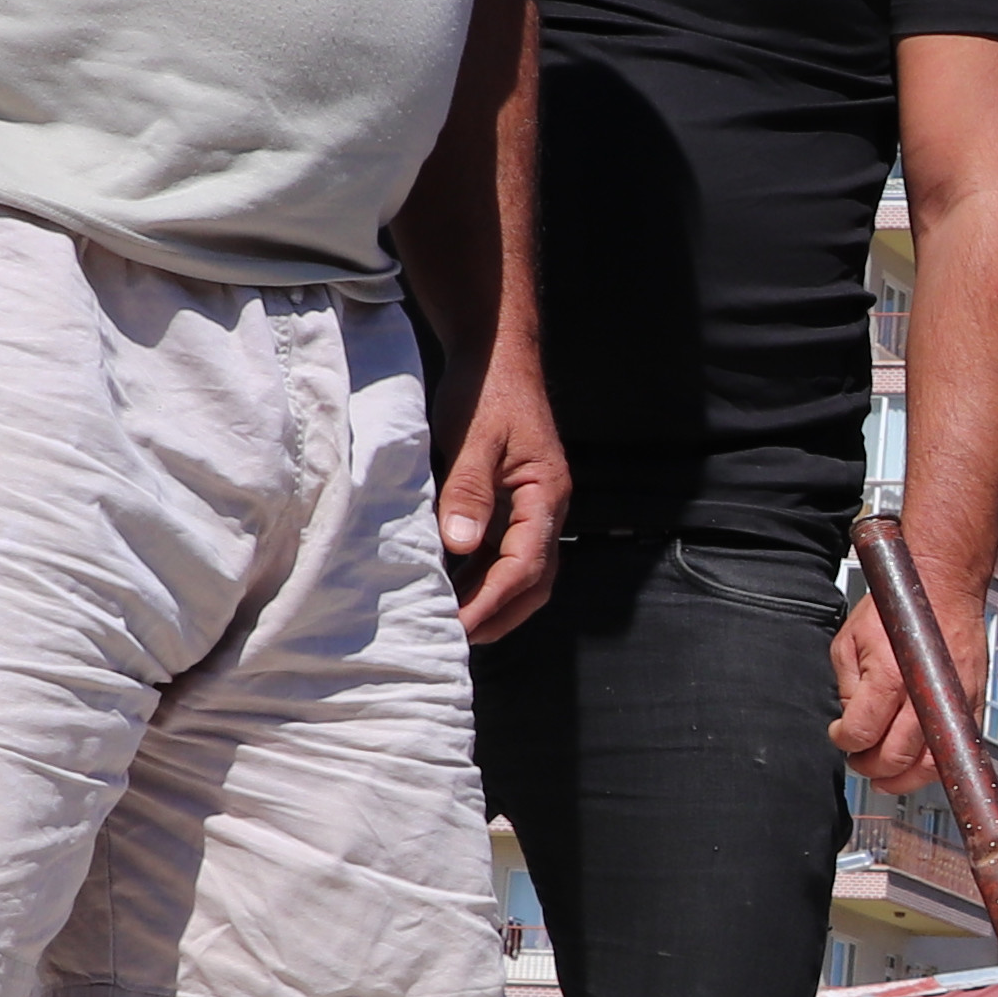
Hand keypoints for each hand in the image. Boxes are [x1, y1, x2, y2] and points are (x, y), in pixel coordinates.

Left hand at [430, 384, 567, 646]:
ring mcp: (532, 510)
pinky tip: (451, 587)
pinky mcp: (513, 506)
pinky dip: (480, 579)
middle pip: (534, 584)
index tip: (458, 626)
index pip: (526, 567)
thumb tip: (459, 546)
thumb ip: (469, 491)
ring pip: (521, 574)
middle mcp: (547, 510)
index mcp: (547, 496)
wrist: (496, 356)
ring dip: (490, 602)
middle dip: (498, 616)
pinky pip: (503, 555)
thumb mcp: (474, 438)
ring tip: (449, 623)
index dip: (493, 602)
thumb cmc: (488, 391)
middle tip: (454, 640)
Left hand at [830, 582, 978, 790]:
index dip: (842, 740)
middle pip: (892, 758)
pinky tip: (914, 764)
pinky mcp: (971, 706)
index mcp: (888, 677)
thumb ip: (846, 685)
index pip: (859, 733)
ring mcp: (951, 703)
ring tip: (884, 773)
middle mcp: (923, 695)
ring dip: (900, 779)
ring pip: (926, 766)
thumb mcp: (850, 639)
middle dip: (868, 765)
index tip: (839, 735)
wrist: (944, 586)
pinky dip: (932, 767)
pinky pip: (952, 753)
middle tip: (858, 757)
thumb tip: (850, 719)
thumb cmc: (899, 606)